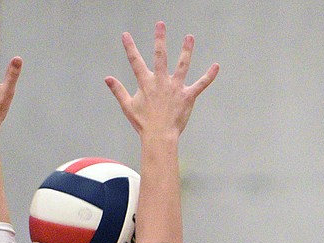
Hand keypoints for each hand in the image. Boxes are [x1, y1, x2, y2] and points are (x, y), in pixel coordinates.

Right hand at [105, 21, 218, 139]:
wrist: (159, 137)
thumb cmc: (143, 123)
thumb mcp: (127, 106)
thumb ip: (118, 90)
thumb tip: (107, 79)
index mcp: (146, 84)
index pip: (135, 62)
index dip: (130, 48)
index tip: (126, 35)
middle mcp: (161, 82)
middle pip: (160, 56)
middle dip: (159, 39)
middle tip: (160, 24)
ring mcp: (175, 88)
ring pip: (182, 65)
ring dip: (186, 50)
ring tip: (189, 37)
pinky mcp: (188, 96)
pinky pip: (201, 84)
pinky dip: (209, 76)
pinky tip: (216, 66)